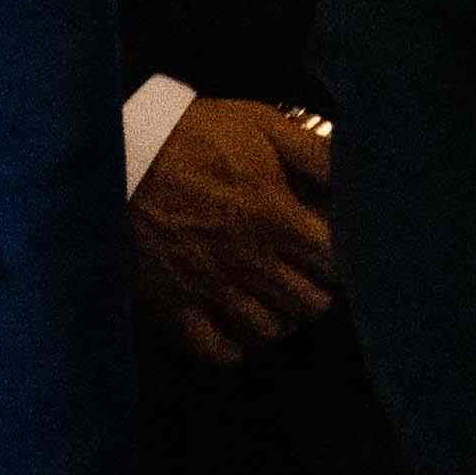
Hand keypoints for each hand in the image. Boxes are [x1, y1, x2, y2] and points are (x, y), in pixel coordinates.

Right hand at [123, 97, 336, 365]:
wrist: (117, 152)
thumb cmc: (193, 135)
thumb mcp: (262, 125)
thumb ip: (315, 151)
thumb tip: (358, 169)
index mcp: (277, 218)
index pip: (335, 262)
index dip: (340, 258)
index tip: (329, 249)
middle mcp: (250, 261)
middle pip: (309, 304)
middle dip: (316, 291)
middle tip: (305, 278)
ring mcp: (210, 288)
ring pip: (268, 330)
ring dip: (280, 319)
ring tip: (275, 302)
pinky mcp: (173, 303)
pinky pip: (214, 349)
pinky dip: (233, 347)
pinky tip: (236, 328)